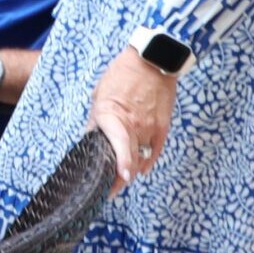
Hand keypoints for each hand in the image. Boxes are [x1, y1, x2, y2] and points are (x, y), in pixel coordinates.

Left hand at [87, 47, 179, 188]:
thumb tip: (91, 139)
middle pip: (127, 158)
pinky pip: (154, 151)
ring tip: (119, 182)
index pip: (118, 145)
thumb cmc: (122, 76)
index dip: (119, 164)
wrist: (153, 62)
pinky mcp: (162, 127)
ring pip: (139, 156)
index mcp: (113, 114)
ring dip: (129, 169)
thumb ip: (97, 120)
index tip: (119, 179)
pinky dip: (146, 162)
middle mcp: (133, 124)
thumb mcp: (100, 96)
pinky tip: (139, 170)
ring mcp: (150, 127)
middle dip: (117, 177)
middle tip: (108, 190)